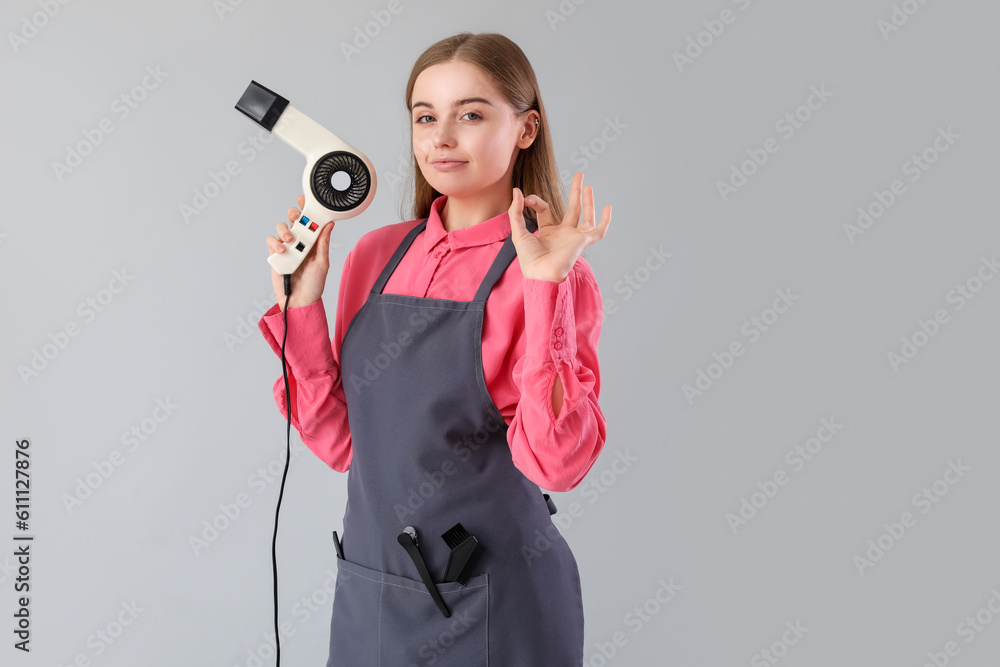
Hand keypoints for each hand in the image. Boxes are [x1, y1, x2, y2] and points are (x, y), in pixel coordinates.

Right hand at [266, 195, 335, 309]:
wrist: (300, 301)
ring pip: (281, 228)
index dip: (307, 209)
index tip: (306, 200)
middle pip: (293, 220)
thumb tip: (329, 225)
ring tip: (290, 240)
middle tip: (296, 217)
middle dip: (294, 214)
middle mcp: (299, 242)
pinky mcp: (275, 255)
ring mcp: (286, 248)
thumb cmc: (313, 284)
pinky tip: (283, 250)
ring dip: (285, 230)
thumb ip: (323, 244)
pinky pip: (271, 242)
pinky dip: (275, 242)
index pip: (310, 221)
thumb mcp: (322, 263)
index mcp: (313, 242)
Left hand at [508, 172, 610, 282]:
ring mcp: (574, 237)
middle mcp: (563, 234)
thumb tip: (517, 191)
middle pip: (572, 208)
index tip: (526, 199)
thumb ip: (516, 211)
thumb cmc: (529, 259)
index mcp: (547, 232)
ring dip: (588, 201)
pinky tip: (608, 207)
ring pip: (586, 216)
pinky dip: (605, 221)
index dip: (536, 201)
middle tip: (580, 174)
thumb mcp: (518, 231)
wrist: (540, 274)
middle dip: (576, 191)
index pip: (545, 209)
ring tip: (588, 185)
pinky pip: (599, 231)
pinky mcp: (582, 241)